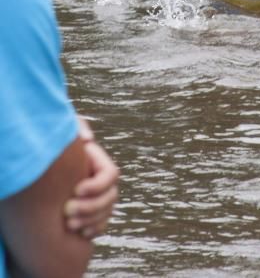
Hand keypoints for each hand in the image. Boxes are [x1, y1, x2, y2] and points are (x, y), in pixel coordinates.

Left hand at [64, 122, 118, 238]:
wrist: (46, 171)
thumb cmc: (56, 146)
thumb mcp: (66, 131)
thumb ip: (77, 128)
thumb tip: (87, 140)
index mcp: (101, 163)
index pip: (111, 175)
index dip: (97, 185)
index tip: (76, 189)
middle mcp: (105, 182)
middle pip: (110, 197)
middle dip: (90, 207)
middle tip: (66, 210)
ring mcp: (102, 198)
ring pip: (106, 213)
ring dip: (90, 220)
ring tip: (68, 225)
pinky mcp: (95, 214)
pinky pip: (102, 225)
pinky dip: (94, 230)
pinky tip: (80, 233)